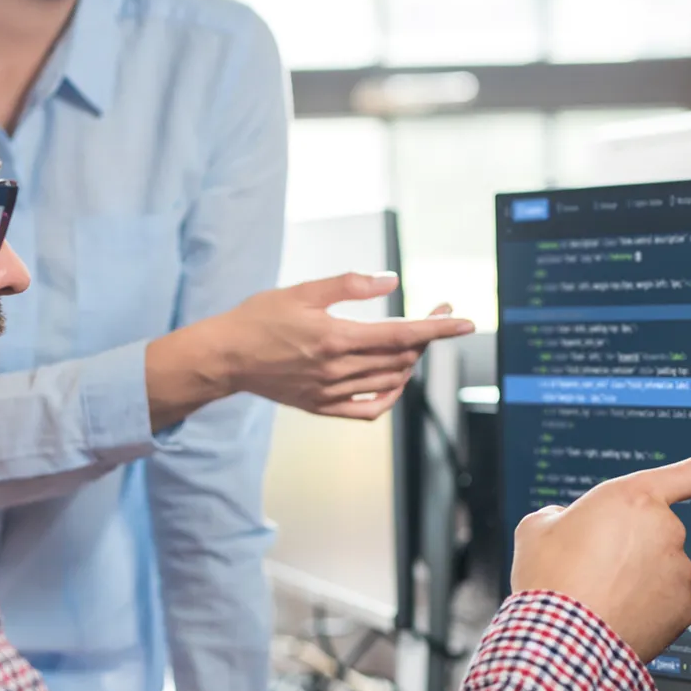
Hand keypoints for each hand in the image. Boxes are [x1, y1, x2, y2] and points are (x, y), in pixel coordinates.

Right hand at [222, 273, 473, 419]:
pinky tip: (395, 380)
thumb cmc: (259, 318)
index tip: (464, 322)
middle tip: (435, 315)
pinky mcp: (322, 407)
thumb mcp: (302, 291)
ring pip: (390, 382)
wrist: (225, 357)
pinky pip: (368, 410)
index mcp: (335, 338)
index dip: (437, 329)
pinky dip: (390, 396)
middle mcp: (337, 370)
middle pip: (401, 358)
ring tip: (413, 340)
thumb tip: (391, 280)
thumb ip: (350, 285)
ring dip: (411, 362)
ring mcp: (331, 393)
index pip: (402, 335)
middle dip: (427, 337)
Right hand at [510, 449, 690, 660]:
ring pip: (662, 570)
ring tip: (599, 598)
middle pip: (657, 534)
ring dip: (637, 580)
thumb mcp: (538, 529)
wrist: (563, 641)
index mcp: (634, 498)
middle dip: (632, 549)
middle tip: (593, 570)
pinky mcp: (684, 608)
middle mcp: (666, 530)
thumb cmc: (550, 582)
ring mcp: (679, 571)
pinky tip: (617, 617)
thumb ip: (563, 515)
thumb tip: (569, 525)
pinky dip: (647, 609)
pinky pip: (667, 603)